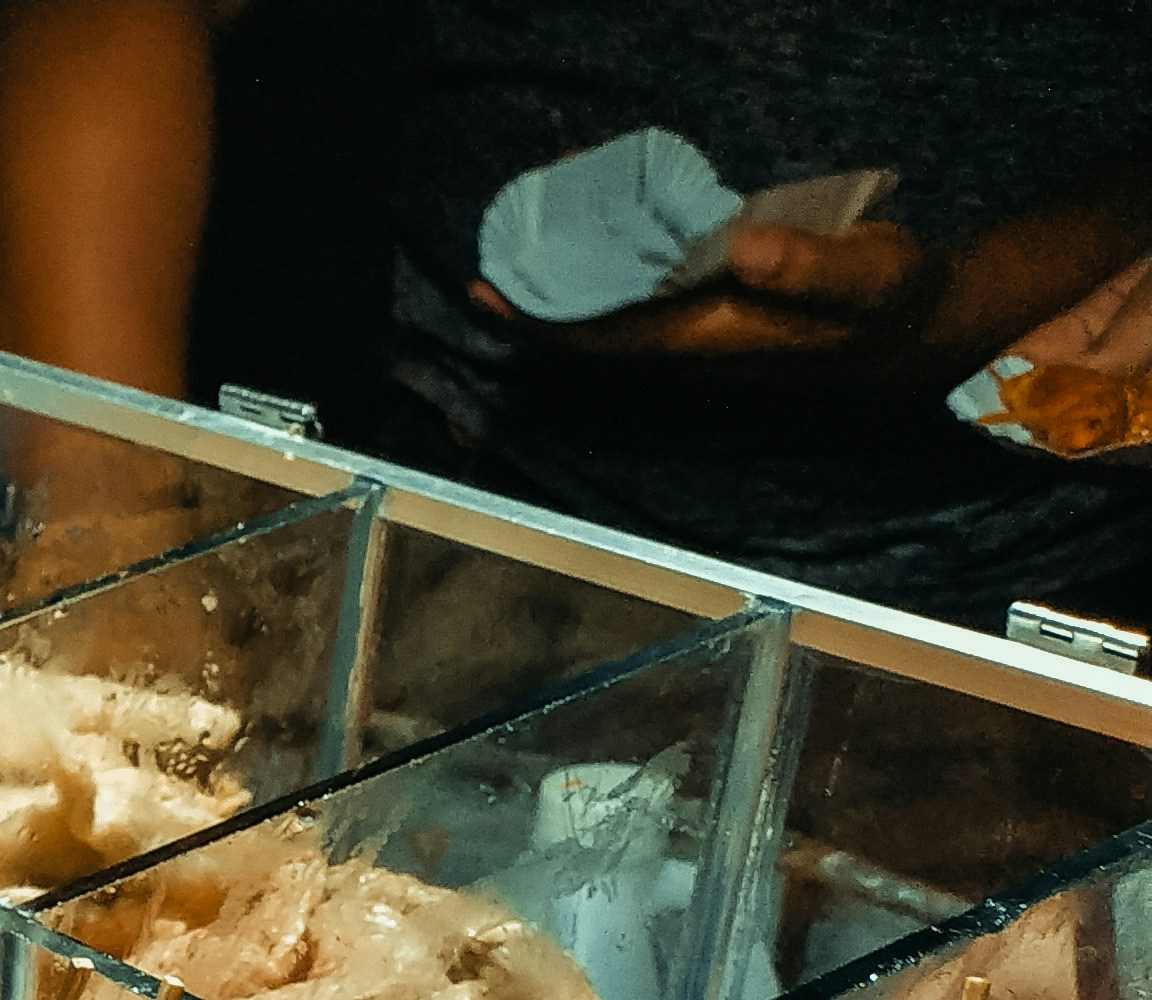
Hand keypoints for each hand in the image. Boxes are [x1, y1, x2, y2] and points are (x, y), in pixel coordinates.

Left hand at [471, 220, 945, 373]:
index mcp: (714, 341)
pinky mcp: (707, 330)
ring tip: (514, 267)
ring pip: (608, 332)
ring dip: (561, 306)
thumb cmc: (887, 298)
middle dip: (536, 315)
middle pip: (592, 342)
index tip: (495, 295)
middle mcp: (692, 354)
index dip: (547, 321)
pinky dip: (596, 295)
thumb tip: (743, 248)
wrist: (912, 331)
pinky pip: (633, 317)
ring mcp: (696, 347)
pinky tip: (576, 266)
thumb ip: (811, 263)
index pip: (608, 337)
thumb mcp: (867, 273)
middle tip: (484, 276)